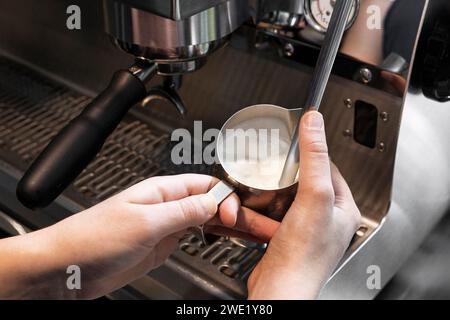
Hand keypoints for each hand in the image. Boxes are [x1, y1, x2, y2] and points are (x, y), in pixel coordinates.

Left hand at [0, 174, 275, 298]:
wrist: (69, 266)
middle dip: (238, 211)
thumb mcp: (145, 222)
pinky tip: (226, 238)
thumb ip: (183, 212)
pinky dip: (214, 236)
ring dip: (230, 225)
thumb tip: (214, 201)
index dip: (228, 198)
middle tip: (262, 225)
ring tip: (253, 233)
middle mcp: (167, 204)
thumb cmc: (92, 238)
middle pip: (212, 202)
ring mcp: (167, 224)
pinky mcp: (164, 243)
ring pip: (208, 218)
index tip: (236, 216)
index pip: (207, 185)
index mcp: (162, 191)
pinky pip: (196, 235)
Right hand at [247, 111, 361, 299]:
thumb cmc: (303, 255)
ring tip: (265, 180)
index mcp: (344, 209)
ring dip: (275, 190)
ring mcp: (307, 231)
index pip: (330, 168)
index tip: (297, 143)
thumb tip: (314, 122)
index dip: (313, 153)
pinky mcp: (287, 239)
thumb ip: (314, 158)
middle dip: (289, 173)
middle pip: (307, 183)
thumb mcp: (314, 196)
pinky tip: (257, 204)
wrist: (280, 288)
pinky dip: (265, 208)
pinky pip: (275, 215)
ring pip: (289, 199)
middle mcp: (328, 220)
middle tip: (276, 162)